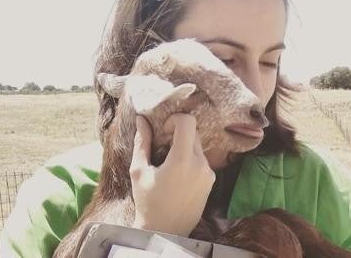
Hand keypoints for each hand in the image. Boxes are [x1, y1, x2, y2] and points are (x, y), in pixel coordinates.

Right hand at [130, 114, 214, 236]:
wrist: (165, 231)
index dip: (175, 119)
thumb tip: (141, 120)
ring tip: (169, 164)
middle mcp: (200, 164)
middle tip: (163, 147)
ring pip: (198, 147)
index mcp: (182, 160)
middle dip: (178, 134)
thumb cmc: (148, 202)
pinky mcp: (212, 181)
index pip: (188, 122)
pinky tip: (178, 176)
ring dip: (184, 147)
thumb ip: (142, 142)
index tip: (164, 131)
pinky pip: (202, 160)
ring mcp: (209, 173)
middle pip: (194, 133)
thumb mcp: (138, 171)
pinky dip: (191, 160)